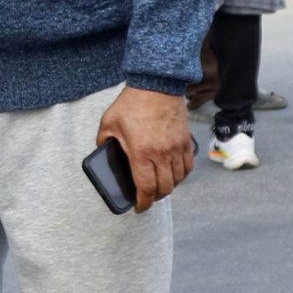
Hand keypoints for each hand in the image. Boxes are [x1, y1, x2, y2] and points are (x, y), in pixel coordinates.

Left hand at [96, 86, 192, 211]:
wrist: (156, 84)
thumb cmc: (131, 104)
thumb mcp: (108, 124)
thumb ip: (104, 143)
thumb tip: (104, 155)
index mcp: (141, 153)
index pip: (146, 189)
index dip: (143, 204)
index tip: (139, 208)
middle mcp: (162, 154)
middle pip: (164, 188)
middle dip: (155, 198)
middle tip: (147, 197)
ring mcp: (176, 148)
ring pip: (178, 179)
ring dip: (169, 187)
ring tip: (159, 186)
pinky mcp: (186, 141)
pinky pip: (188, 166)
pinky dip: (182, 174)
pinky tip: (173, 174)